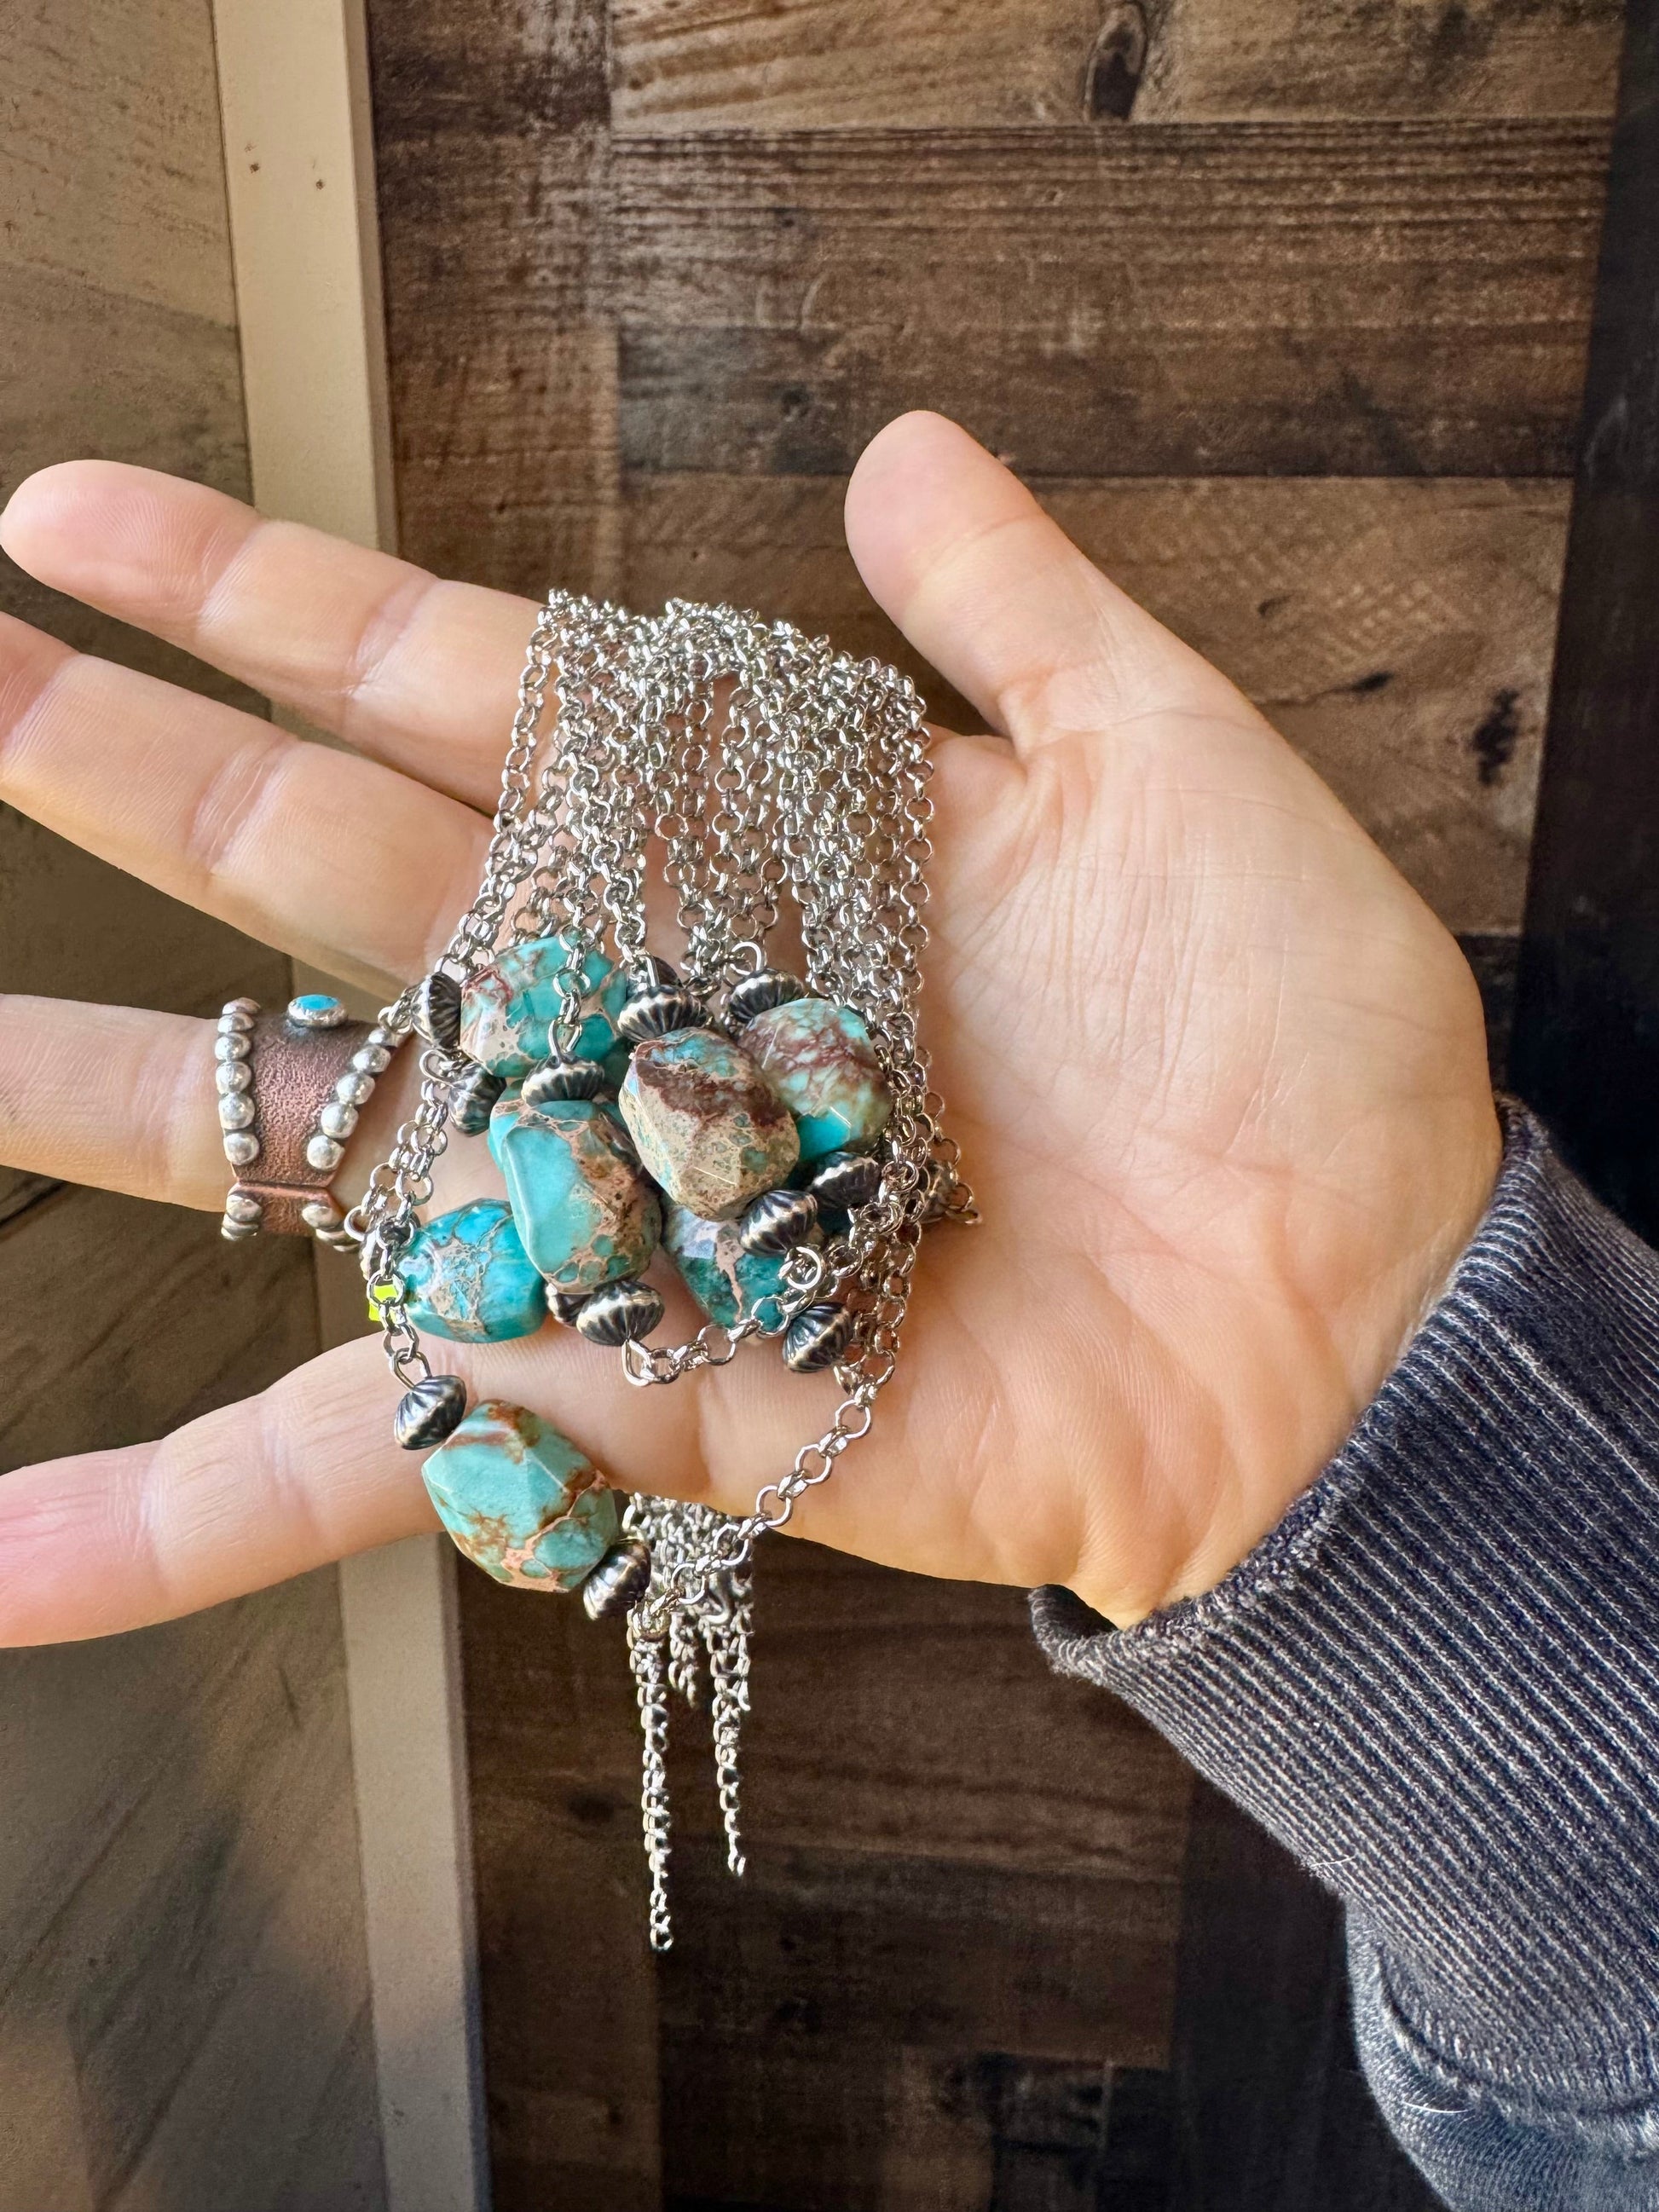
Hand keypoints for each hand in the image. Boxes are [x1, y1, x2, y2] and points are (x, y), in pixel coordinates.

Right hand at [0, 413, 1498, 1641]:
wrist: (1355, 1313)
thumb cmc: (1289, 1037)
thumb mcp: (1167, 767)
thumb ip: (1017, 614)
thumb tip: (901, 451)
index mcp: (740, 840)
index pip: (450, 682)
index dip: (262, 599)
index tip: (67, 525)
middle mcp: (637, 1005)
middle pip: (323, 871)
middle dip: (125, 774)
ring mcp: (606, 1203)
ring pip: (302, 1141)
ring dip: (90, 1102)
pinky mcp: (616, 1397)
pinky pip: (370, 1447)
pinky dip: (170, 1514)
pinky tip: (0, 1552)